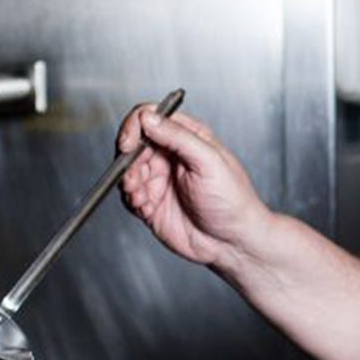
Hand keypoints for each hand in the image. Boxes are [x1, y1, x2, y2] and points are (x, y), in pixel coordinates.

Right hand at [117, 104, 267, 270]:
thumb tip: (149, 118)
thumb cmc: (233, 201)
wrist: (233, 242)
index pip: (150, 117)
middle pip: (133, 144)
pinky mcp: (151, 203)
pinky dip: (131, 199)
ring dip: (129, 181)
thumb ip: (178, 137)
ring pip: (127, 170)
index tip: (128, 142)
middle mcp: (171, 156)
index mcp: (188, 137)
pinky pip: (128, 196)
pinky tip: (146, 206)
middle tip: (134, 176)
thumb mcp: (209, 161)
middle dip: (128, 159)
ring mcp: (159, 180)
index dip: (134, 126)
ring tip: (142, 194)